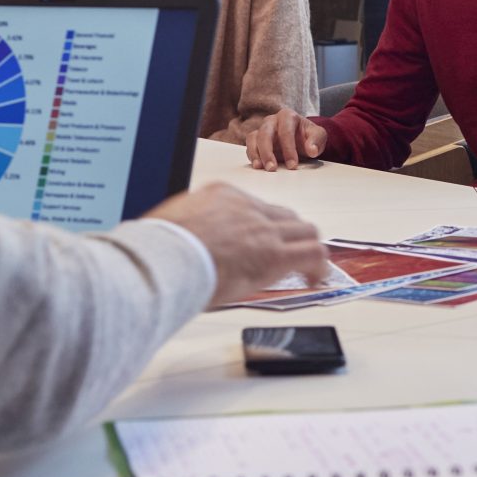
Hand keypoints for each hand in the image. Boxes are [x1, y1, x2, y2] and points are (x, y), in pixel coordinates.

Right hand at [148, 184, 330, 306]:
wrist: (164, 257)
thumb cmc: (158, 249)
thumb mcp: (169, 225)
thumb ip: (185, 229)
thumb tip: (180, 245)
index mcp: (220, 195)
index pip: (252, 207)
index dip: (260, 227)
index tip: (256, 242)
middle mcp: (246, 207)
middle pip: (283, 216)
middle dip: (288, 234)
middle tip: (287, 253)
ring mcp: (262, 229)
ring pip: (304, 230)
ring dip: (306, 248)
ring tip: (306, 267)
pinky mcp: (274, 254)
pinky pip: (312, 254)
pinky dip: (319, 266)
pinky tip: (315, 280)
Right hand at [244, 107, 326, 170]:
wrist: (301, 139)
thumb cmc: (308, 136)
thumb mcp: (319, 136)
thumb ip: (317, 141)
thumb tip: (311, 150)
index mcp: (288, 116)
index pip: (286, 131)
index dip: (288, 148)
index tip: (293, 165)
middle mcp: (272, 121)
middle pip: (265, 133)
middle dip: (268, 152)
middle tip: (272, 168)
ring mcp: (262, 129)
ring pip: (253, 138)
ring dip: (256, 154)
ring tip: (261, 167)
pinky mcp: (256, 140)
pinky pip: (249, 146)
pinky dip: (252, 156)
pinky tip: (258, 166)